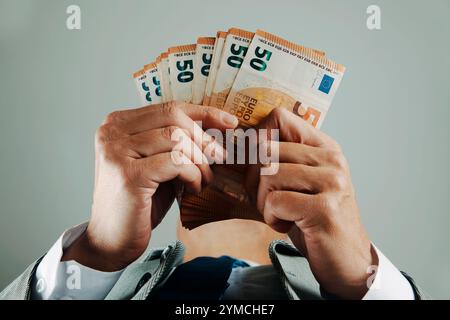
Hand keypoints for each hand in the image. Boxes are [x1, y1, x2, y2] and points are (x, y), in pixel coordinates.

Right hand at [62, 102, 237, 270]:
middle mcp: (112, 132)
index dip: (204, 112)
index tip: (230, 122)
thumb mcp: (158, 162)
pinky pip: (176, 162)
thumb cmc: (140, 201)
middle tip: (219, 158)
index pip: (169, 107)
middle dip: (203, 138)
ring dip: (199, 160)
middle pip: (173, 117)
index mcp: (118, 123)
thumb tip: (216, 125)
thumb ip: (174, 142)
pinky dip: (193, 174)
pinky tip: (194, 189)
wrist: (112, 239)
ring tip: (204, 180)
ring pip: (176, 138)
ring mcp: (117, 151)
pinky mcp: (129, 174)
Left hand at [254, 107, 374, 298]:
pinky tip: (286, 225)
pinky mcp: (324, 209)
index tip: (255, 164)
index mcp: (325, 147)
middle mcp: (332, 159)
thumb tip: (239, 144)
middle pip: (266, 149)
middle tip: (269, 200)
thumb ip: (280, 160)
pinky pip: (276, 201)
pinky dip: (272, 217)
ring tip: (281, 214)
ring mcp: (332, 183)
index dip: (257, 139)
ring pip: (268, 174)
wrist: (346, 259)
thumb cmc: (315, 219)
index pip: (279, 117)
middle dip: (255, 179)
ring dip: (264, 201)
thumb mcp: (301, 182)